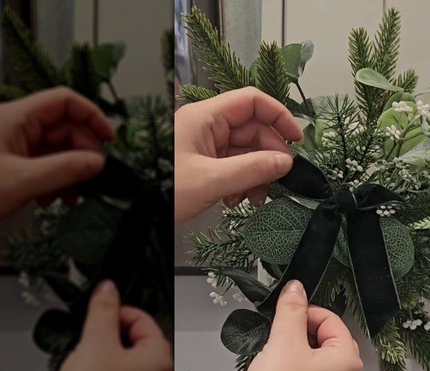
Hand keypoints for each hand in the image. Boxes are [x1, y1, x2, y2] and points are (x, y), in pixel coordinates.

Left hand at [0, 87, 114, 222]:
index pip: (65, 101)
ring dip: (71, 171)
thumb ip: (66, 169)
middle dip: (83, 152)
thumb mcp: (23, 181)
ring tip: (71, 195)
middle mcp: (16, 125)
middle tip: (91, 176)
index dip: (92, 116)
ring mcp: (14, 144)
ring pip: (58, 148)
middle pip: (66, 127)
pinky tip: (53, 198)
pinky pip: (46, 164)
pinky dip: (57, 180)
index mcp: (16, 117)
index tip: (109, 139)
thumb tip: (98, 162)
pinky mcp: (12, 162)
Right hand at [42, 281, 172, 370]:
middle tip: (88, 340)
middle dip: (107, 335)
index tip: (98, 313)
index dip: (117, 312)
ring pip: (121, 360)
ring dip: (100, 356)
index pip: (144, 319)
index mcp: (159, 360)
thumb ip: (102, 311)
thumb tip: (108, 288)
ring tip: (83, 364)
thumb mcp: (94, 344)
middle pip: (134, 339)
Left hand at [174, 87, 302, 221]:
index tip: (297, 139)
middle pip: (252, 129)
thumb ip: (252, 169)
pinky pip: (232, 166)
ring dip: (256, 174)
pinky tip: (236, 200)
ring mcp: (202, 145)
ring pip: (244, 151)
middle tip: (277, 180)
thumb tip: (285, 162)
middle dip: (268, 156)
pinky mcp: (200, 163)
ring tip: (255, 199)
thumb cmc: (162, 190)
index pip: (252, 101)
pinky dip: (242, 182)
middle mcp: (205, 126)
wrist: (132, 210)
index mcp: (205, 117)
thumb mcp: (211, 181)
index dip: (279, 115)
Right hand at [231, 281, 363, 370]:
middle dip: (298, 333)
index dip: (305, 312)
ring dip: (291, 353)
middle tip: (277, 338)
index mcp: (347, 361)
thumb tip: (296, 288)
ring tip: (272, 362)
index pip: (331, 319)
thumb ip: (291, 311)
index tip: (285, 313)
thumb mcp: (283, 343)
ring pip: (312, 359)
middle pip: (324, 338)